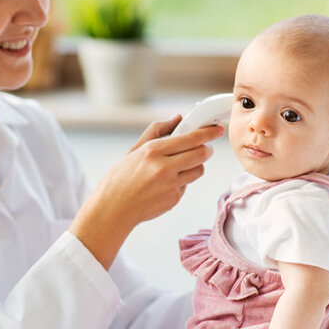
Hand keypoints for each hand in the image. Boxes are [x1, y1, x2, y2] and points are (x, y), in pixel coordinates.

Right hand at [70, 116, 221, 267]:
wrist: (112, 209)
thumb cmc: (119, 178)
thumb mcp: (134, 150)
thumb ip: (157, 131)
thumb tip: (177, 118)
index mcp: (153, 151)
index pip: (191, 138)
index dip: (208, 133)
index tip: (216, 130)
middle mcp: (164, 167)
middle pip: (201, 154)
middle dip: (206, 149)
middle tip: (205, 148)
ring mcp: (170, 185)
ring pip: (198, 170)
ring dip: (196, 166)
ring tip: (183, 166)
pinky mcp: (174, 200)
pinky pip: (187, 186)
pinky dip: (182, 182)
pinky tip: (166, 184)